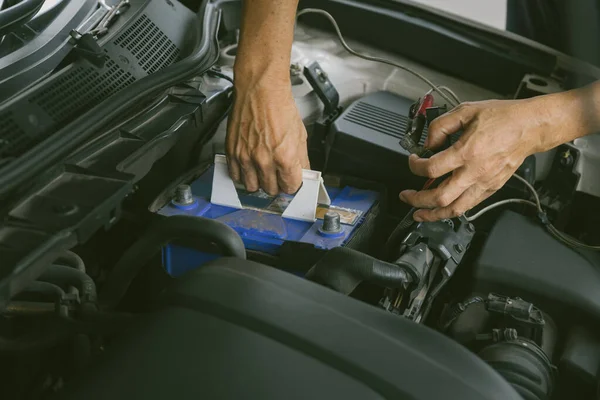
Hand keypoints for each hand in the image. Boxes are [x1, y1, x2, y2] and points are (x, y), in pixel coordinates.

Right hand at [226, 83, 309, 194]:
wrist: (260, 90)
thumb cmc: (279, 106)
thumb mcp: (300, 134)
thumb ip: (301, 158)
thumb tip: (302, 172)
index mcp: (284, 157)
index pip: (290, 187)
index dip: (292, 185)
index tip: (291, 181)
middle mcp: (264, 160)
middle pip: (271, 189)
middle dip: (276, 185)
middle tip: (277, 176)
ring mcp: (246, 157)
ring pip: (252, 187)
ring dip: (259, 183)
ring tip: (263, 174)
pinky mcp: (232, 152)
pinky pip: (235, 175)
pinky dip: (242, 175)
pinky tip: (249, 168)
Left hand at [399, 99, 546, 221]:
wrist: (530, 127)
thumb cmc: (503, 118)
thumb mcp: (466, 111)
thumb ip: (441, 125)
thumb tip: (428, 142)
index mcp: (467, 152)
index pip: (431, 169)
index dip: (415, 166)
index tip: (413, 162)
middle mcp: (475, 171)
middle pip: (439, 197)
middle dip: (417, 200)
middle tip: (406, 196)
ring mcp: (484, 183)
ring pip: (454, 209)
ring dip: (433, 214)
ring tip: (420, 213)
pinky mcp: (492, 189)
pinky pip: (469, 206)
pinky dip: (452, 210)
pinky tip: (442, 208)